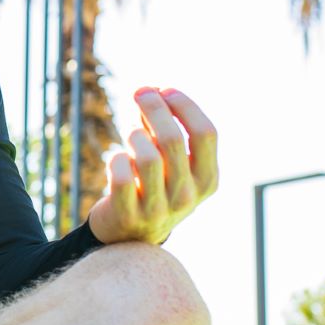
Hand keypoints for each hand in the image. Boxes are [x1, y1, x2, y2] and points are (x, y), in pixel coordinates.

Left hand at [87, 87, 217, 244]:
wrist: (131, 235)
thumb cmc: (154, 185)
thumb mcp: (170, 160)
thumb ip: (163, 127)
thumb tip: (149, 90)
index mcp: (208, 180)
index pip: (206, 133)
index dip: (185, 105)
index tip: (165, 89)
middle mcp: (188, 196)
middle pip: (172, 139)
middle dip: (153, 107)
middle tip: (139, 91)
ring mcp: (159, 209)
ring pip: (147, 157)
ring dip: (135, 135)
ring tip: (131, 134)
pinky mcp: (129, 215)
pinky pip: (122, 176)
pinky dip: (117, 159)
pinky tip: (118, 158)